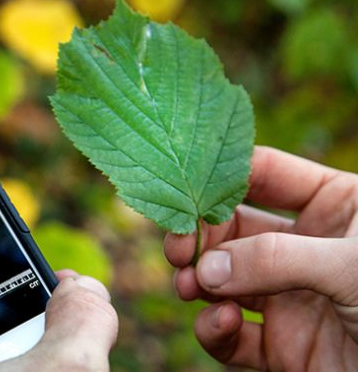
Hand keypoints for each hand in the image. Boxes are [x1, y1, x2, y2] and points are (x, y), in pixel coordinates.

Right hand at [164, 146, 357, 369]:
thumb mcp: (352, 266)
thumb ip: (277, 258)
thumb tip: (208, 268)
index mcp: (335, 206)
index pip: (264, 174)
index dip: (221, 176)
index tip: (183, 187)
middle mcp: (304, 246)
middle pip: (231, 227)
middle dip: (200, 236)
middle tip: (178, 248)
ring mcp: (288, 295)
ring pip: (222, 279)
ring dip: (198, 281)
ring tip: (190, 286)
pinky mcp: (279, 345)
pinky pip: (231, 334)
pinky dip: (215, 329)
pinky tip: (220, 323)